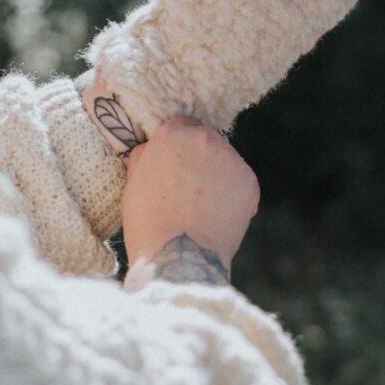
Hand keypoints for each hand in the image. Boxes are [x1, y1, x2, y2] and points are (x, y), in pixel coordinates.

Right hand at [121, 115, 259, 287]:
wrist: (178, 258)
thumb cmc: (148, 222)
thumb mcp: (134, 181)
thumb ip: (145, 156)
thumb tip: (153, 149)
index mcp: (174, 134)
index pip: (182, 126)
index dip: (178, 148)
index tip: (176, 165)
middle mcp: (205, 138)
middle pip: (206, 140)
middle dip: (200, 158)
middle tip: (190, 188)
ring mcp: (231, 159)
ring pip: (226, 160)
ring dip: (218, 175)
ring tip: (203, 206)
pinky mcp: (250, 182)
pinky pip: (241, 183)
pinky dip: (233, 196)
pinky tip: (218, 216)